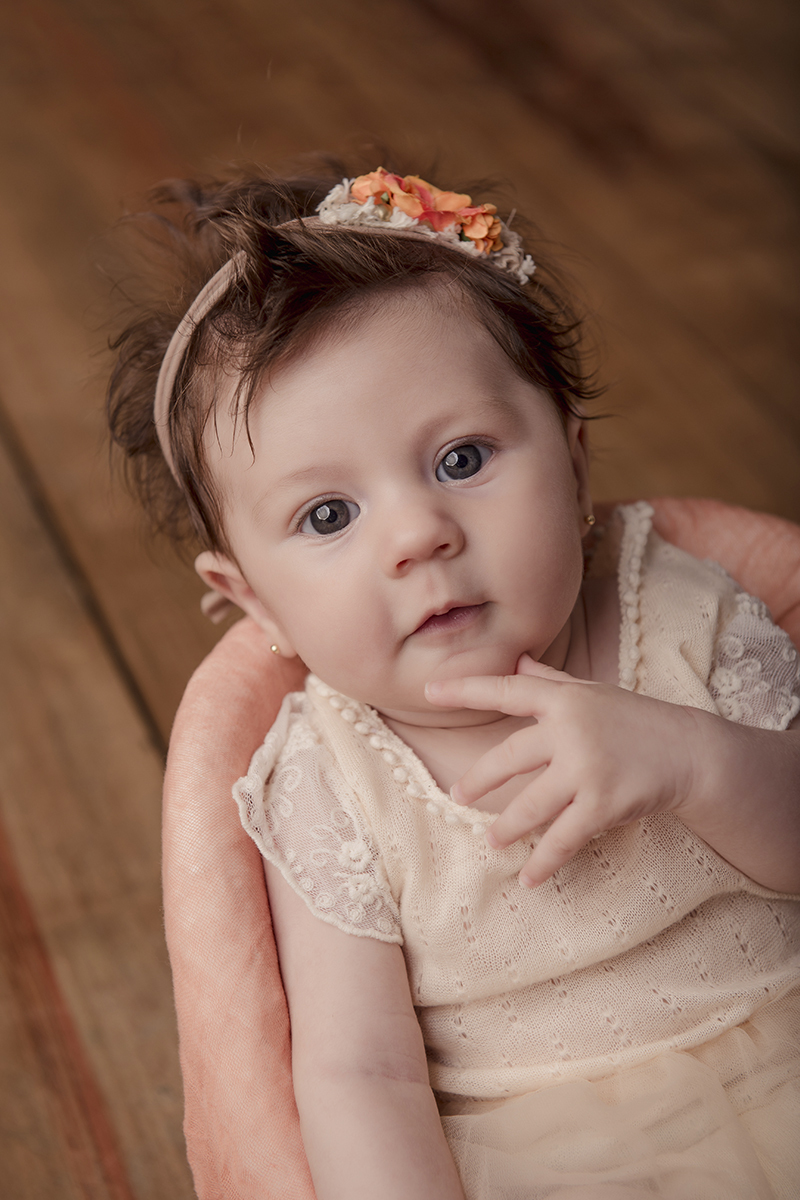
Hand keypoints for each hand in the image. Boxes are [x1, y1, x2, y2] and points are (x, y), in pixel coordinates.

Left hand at [425, 655, 700, 886]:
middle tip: (458, 794)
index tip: (428, 691)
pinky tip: (529, 879)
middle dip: (479, 780)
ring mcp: (586, 768)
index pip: (505, 690)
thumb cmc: (634, 719)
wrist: (690, 751)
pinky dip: (545, 861)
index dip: (464, 689)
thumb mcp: (593, 693)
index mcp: (563, 700)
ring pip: (530, 805)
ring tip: (492, 840)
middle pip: (508, 758)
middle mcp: (570, 730)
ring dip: (507, 828)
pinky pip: (564, 839)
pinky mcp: (604, 803)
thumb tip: (517, 661)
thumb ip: (551, 682)